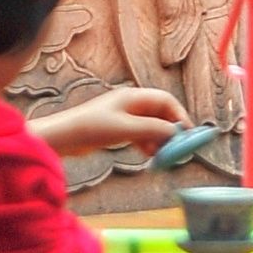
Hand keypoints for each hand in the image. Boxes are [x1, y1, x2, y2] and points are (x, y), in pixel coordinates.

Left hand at [30, 83, 187, 159]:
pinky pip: (140, 135)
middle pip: (160, 113)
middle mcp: (131, 104)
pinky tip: (150, 156)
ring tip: (163, 155)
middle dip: (171, 130)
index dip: (179, 115)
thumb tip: (175, 133)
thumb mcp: (127, 129)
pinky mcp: (117, 129)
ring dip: (159, 140)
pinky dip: (147, 144)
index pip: (166, 100)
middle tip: (178, 148)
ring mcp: (124, 116)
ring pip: (151, 126)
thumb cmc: (93, 127)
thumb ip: (153, 130)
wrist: (64, 136)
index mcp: (134, 97)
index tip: (188, 133)